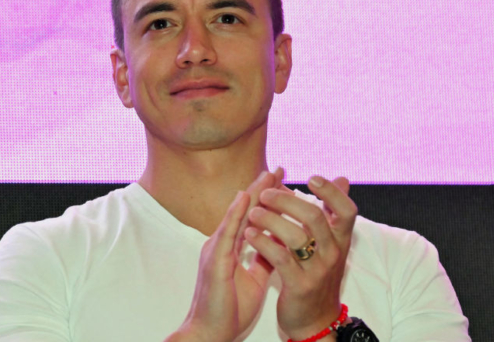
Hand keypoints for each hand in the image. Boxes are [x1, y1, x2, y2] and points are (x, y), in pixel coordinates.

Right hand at [171, 171, 279, 341]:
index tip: (282, 180)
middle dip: (262, 188)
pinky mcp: (215, 261)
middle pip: (244, 210)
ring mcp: (216, 250)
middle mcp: (222, 244)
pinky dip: (235, 214)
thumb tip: (278, 244)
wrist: (211, 333)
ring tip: (267, 174)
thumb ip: (263, 260)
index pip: (252, 217)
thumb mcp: (254, 280)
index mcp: (231, 248)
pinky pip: (227, 234)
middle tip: (278, 167)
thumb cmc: (229, 309)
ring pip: (236, 215)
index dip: (266, 199)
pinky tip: (244, 199)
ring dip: (252, 193)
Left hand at [244, 175, 357, 340]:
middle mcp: (333, 253)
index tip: (311, 178)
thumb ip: (331, 212)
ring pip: (295, 236)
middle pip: (315, 217)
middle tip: (265, 194)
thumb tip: (342, 178)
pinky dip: (263, 243)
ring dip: (270, 220)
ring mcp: (317, 270)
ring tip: (253, 213)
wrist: (315, 319)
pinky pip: (280, 258)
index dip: (332, 192)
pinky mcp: (300, 286)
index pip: (347, 210)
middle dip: (287, 200)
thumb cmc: (318, 274)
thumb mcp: (330, 244)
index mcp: (341, 240)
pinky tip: (250, 235)